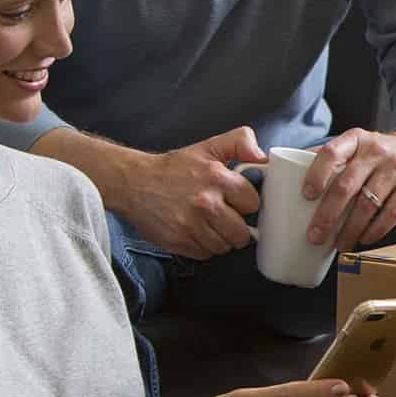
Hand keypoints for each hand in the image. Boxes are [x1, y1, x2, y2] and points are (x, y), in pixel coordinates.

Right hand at [120, 129, 267, 258]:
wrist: (133, 182)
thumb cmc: (173, 168)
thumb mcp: (208, 147)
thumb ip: (239, 142)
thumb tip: (262, 156)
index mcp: (217, 178)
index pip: (253, 203)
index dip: (246, 202)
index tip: (236, 200)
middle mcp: (205, 203)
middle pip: (241, 232)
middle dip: (236, 226)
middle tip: (224, 216)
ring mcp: (191, 225)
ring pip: (224, 246)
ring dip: (220, 238)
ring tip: (208, 224)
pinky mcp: (178, 241)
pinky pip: (205, 254)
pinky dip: (203, 246)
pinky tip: (195, 231)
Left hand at [304, 126, 395, 249]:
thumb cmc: (387, 152)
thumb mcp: (362, 143)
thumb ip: (334, 155)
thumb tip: (289, 169)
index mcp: (357, 139)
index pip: (330, 152)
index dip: (316, 174)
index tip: (306, 195)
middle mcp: (377, 150)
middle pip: (346, 185)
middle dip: (328, 215)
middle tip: (315, 236)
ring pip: (367, 204)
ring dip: (350, 229)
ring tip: (339, 244)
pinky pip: (392, 213)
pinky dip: (376, 230)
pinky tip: (365, 238)